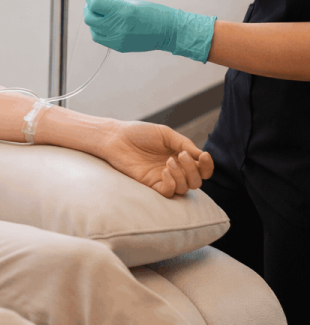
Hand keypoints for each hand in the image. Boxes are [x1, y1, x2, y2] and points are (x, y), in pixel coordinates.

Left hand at [84, 0, 216, 62]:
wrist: (170, 32)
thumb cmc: (153, 12)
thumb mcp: (132, 2)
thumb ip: (112, 2)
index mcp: (122, 12)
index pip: (95, 3)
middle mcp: (117, 27)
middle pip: (89, 17)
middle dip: (88, 6)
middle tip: (93, 0)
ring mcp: (117, 39)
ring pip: (92, 29)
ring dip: (92, 19)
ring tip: (100, 12)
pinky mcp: (118, 47)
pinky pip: (99, 38)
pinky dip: (98, 29)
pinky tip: (105, 23)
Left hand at [100, 120, 214, 197]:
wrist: (116, 137)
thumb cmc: (139, 133)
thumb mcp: (165, 133)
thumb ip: (184, 143)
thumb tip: (202, 156)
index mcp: (180, 156)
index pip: (202, 168)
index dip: (208, 166)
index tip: (204, 156)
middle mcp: (175, 169)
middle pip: (197, 181)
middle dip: (194, 170)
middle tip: (180, 155)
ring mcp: (164, 178)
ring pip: (185, 188)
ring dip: (182, 176)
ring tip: (169, 162)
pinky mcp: (152, 185)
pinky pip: (169, 192)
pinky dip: (172, 184)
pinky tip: (164, 171)